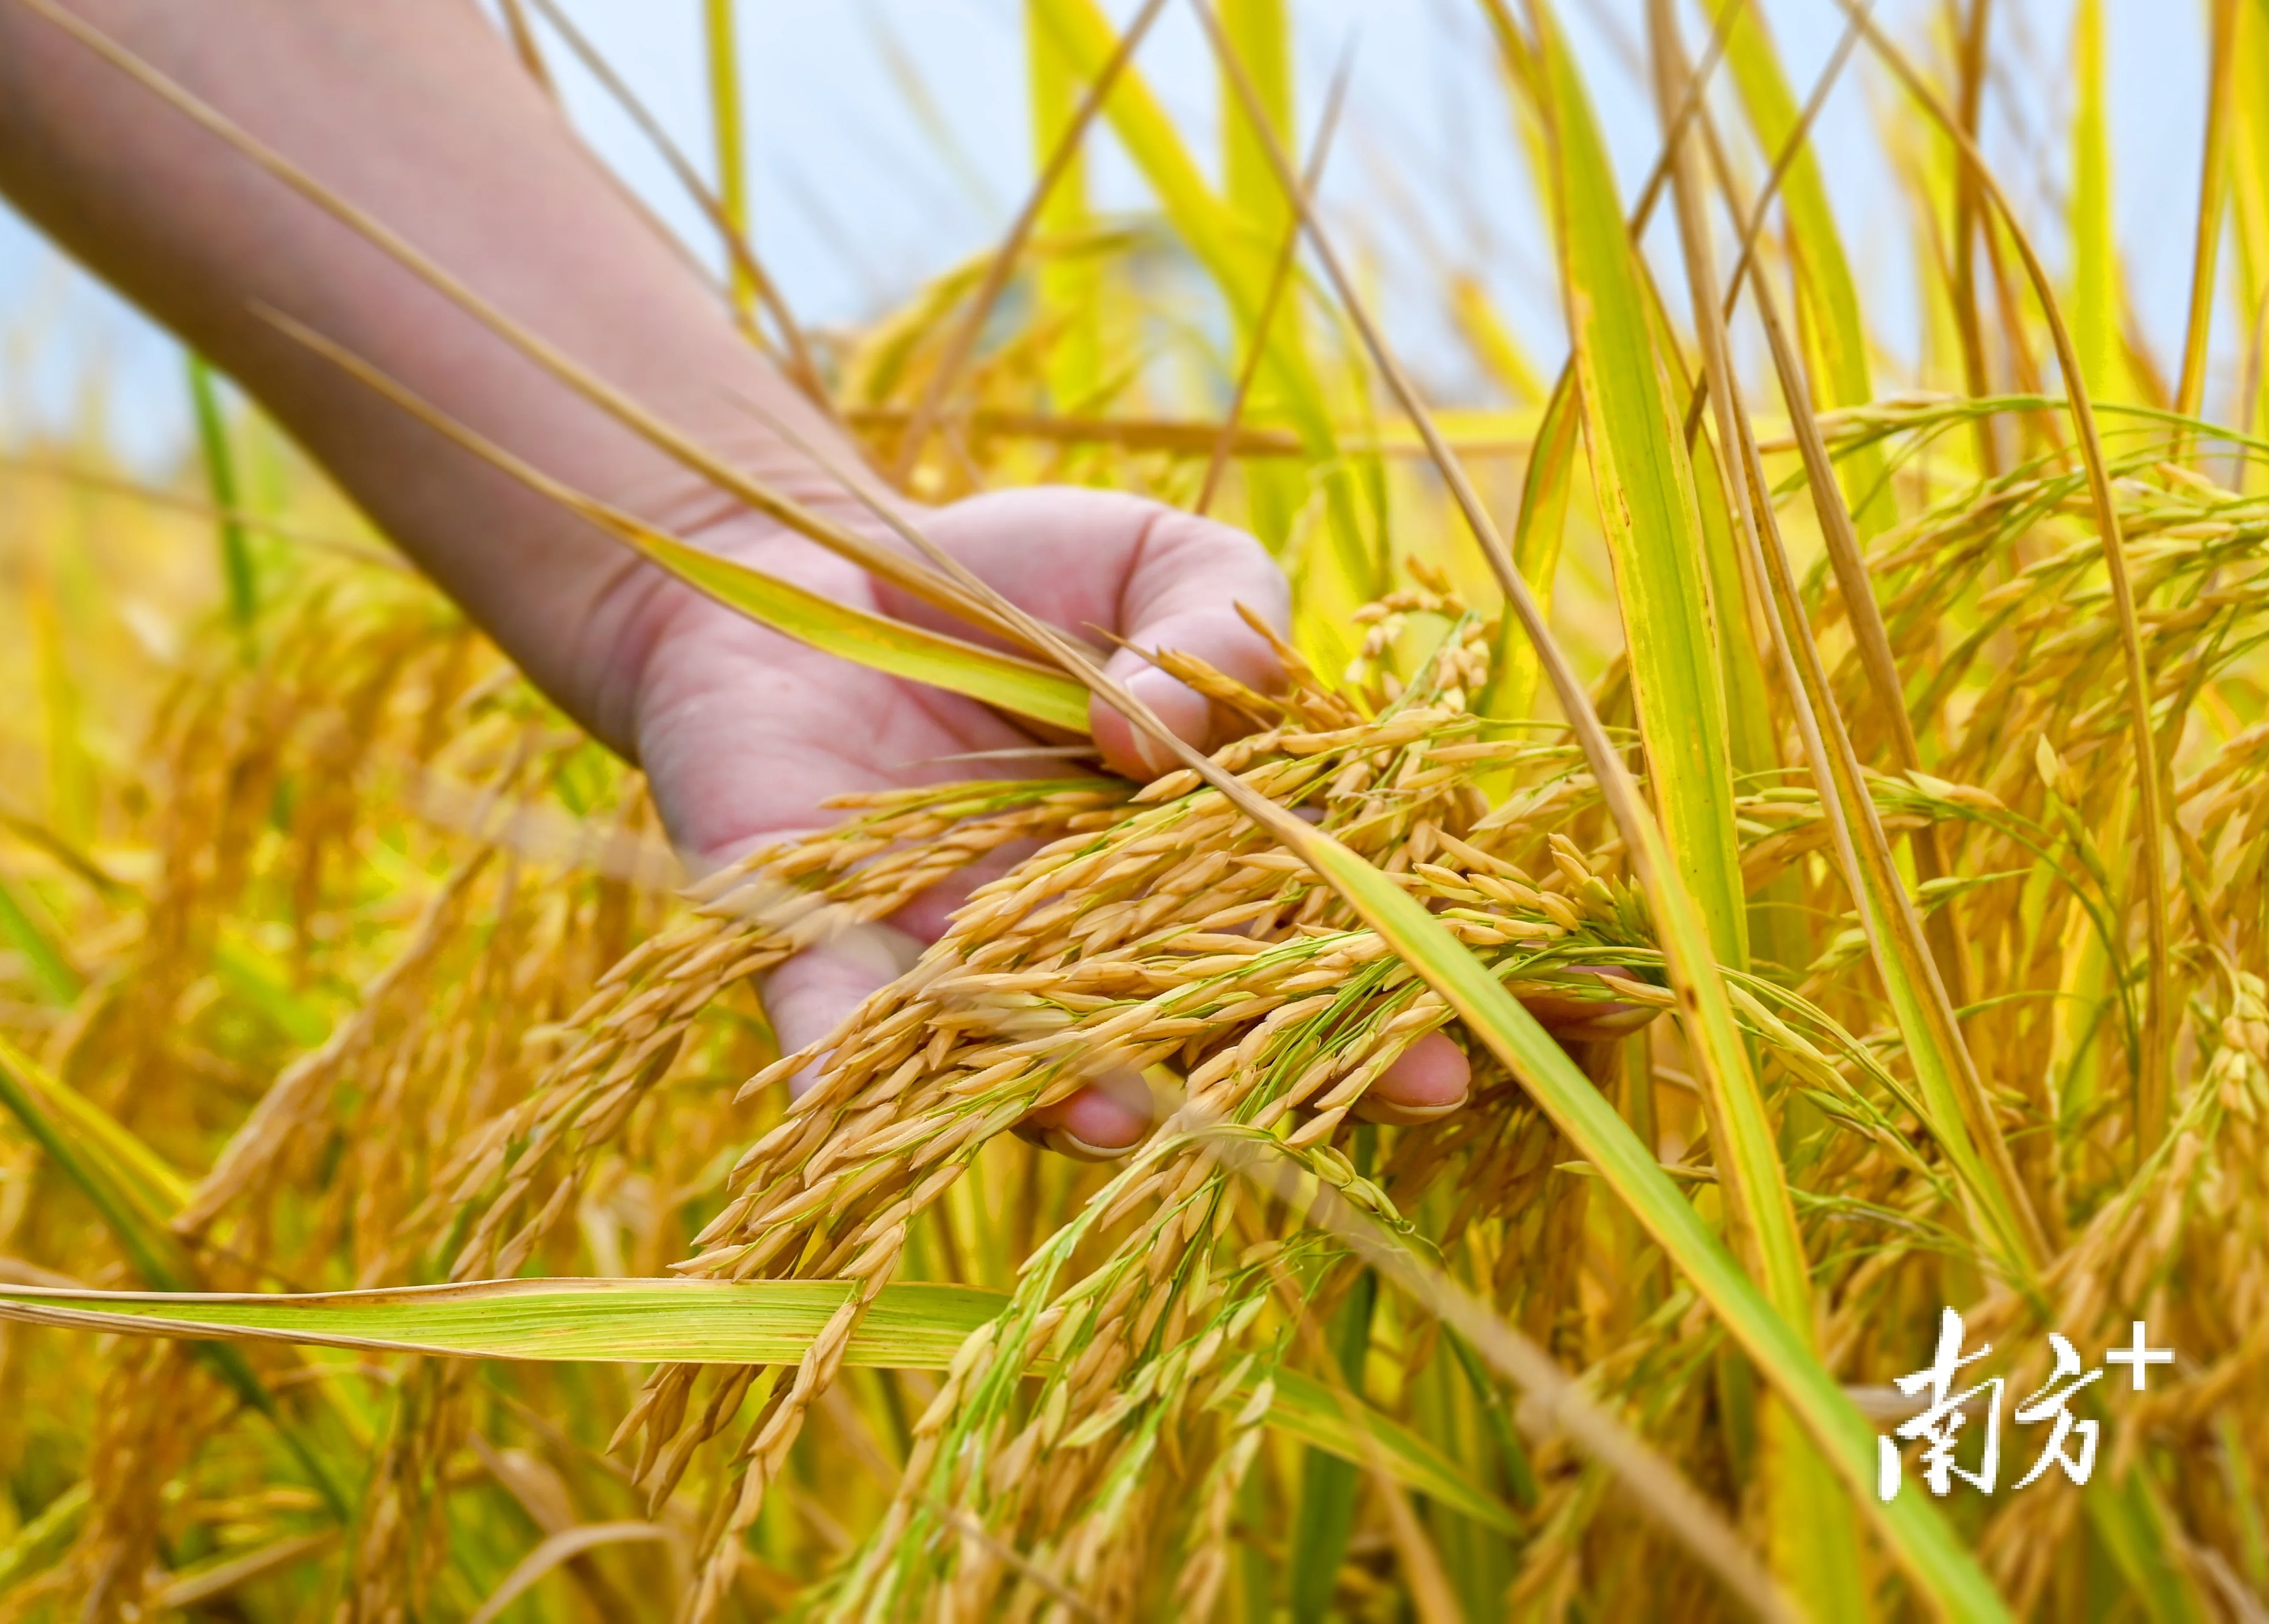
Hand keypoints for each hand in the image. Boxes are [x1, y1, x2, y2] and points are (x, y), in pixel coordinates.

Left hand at [632, 485, 1472, 1155]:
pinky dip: (840, 1050)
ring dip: (1076, 1092)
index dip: (1385, 991)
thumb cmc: (1010, 571)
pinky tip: (842, 1095)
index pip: (1309, 941)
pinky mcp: (815, 941)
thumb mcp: (1151, 558)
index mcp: (1192, 862)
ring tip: (1118, 1110)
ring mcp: (958, 956)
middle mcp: (1089, 941)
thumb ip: (1216, 621)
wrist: (813, 565)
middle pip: (1198, 1026)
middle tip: (1389, 1099)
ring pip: (1026, 1054)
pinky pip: (831, 1015)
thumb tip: (1169, 731)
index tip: (1455, 1036)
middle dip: (1285, 1073)